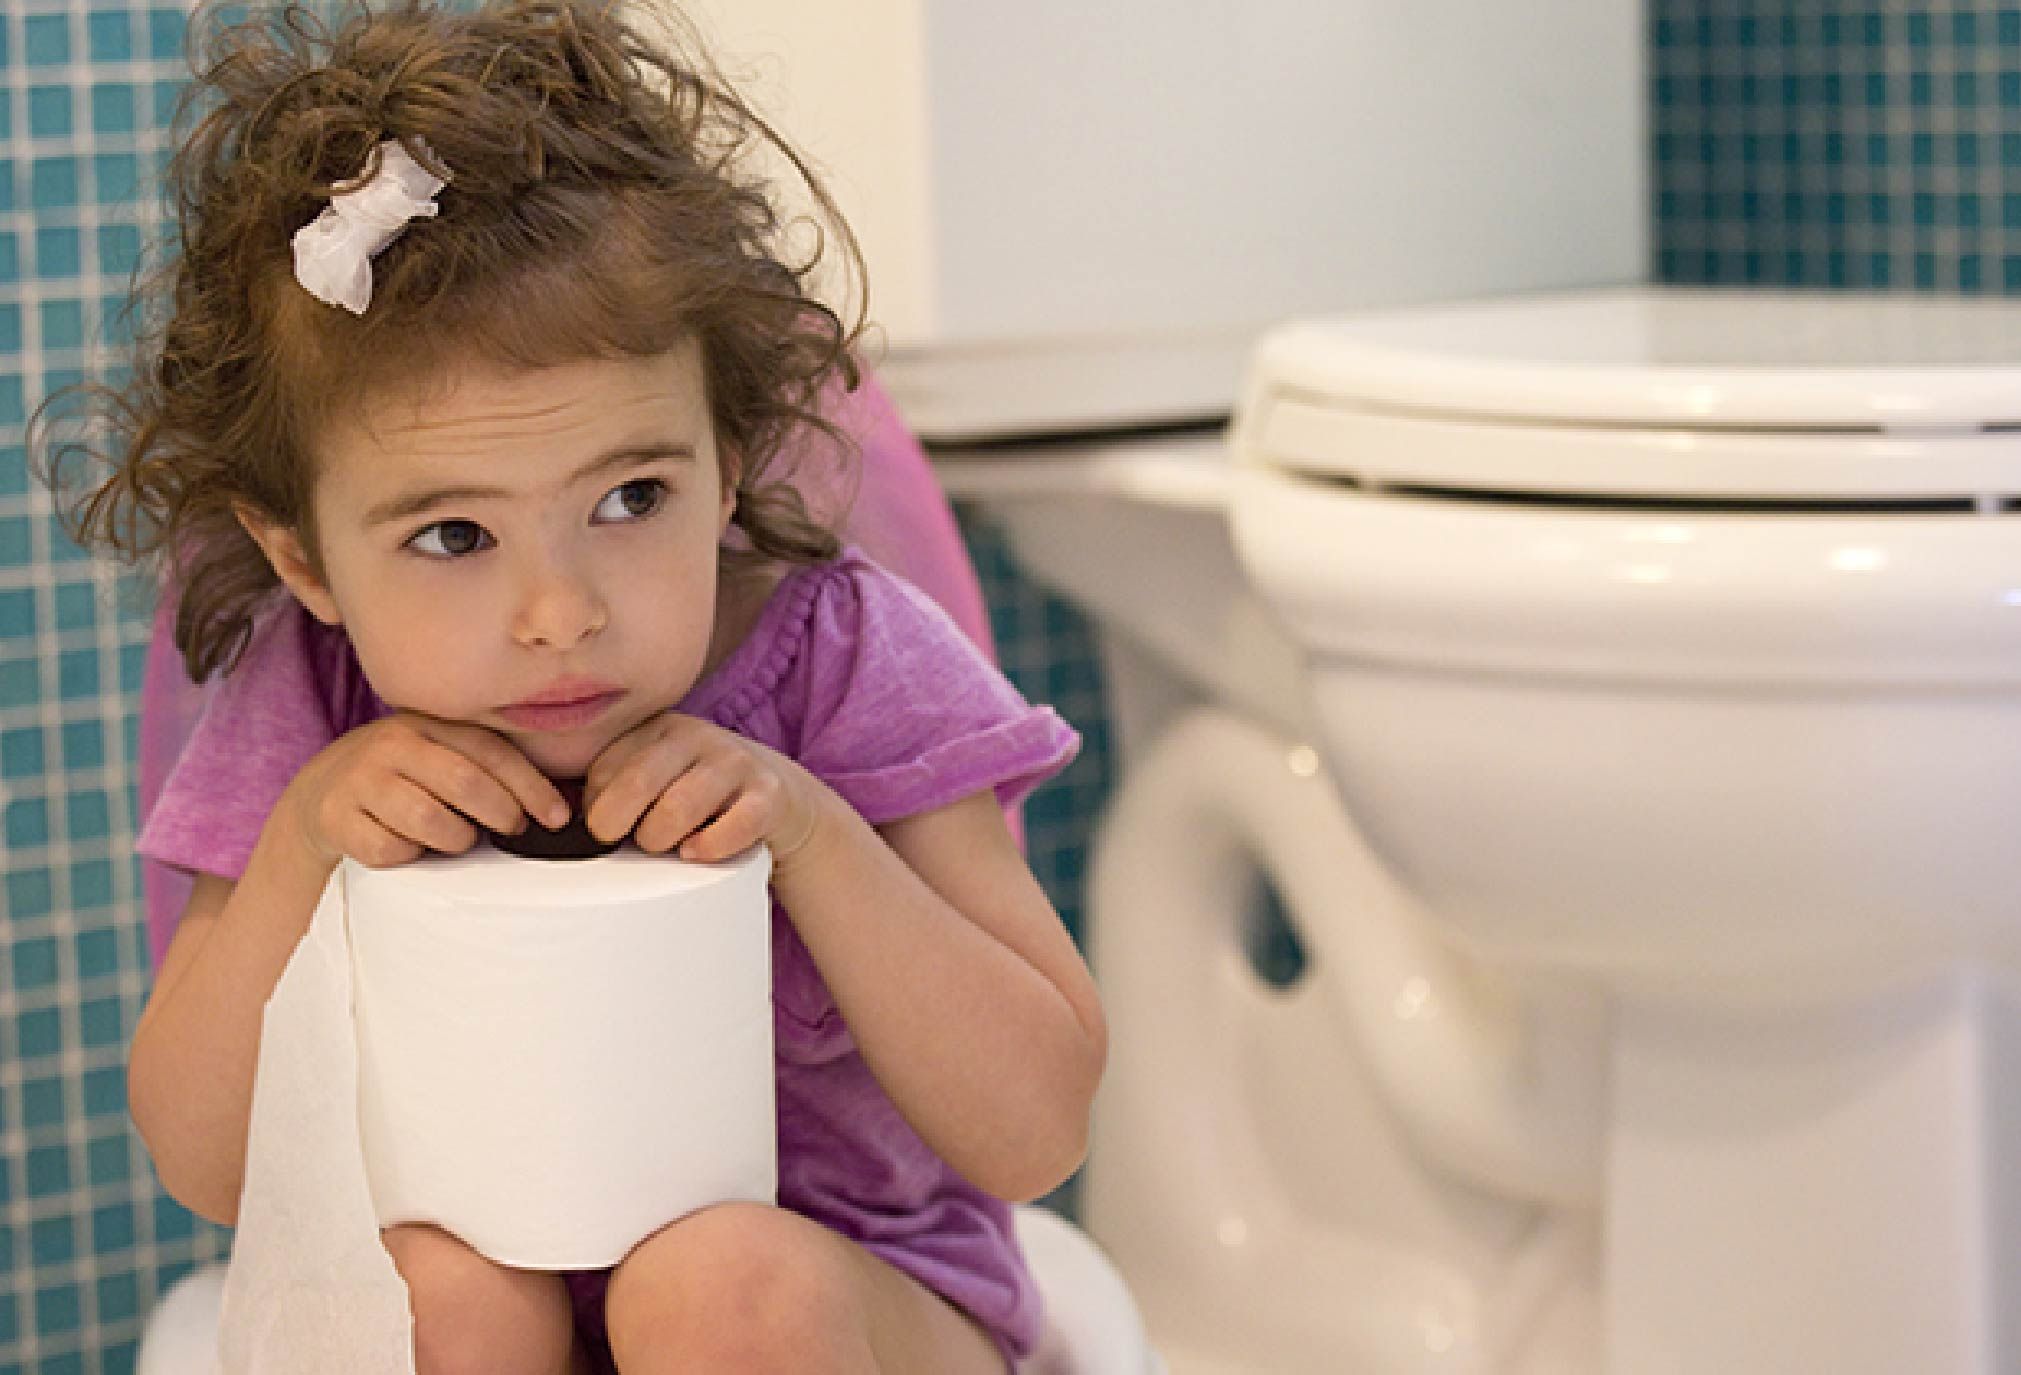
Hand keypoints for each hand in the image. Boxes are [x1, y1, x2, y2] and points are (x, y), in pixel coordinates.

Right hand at [281, 712, 570, 868]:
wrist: (322, 793)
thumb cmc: (405, 780)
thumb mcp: (442, 758)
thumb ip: (488, 769)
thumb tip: (557, 808)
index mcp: (429, 725)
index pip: (491, 752)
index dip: (531, 787)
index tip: (558, 818)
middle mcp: (392, 744)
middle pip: (463, 782)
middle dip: (501, 813)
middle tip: (512, 831)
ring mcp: (360, 780)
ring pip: (428, 819)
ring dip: (455, 839)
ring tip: (457, 839)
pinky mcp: (334, 817)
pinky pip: (388, 849)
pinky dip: (408, 856)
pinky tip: (410, 848)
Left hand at [582, 712, 820, 864]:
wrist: (778, 795)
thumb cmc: (698, 794)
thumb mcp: (657, 776)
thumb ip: (614, 787)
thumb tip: (562, 820)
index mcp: (658, 728)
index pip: (604, 769)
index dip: (595, 809)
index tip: (603, 828)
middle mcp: (695, 736)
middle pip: (637, 783)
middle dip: (617, 825)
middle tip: (622, 842)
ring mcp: (734, 762)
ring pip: (679, 808)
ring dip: (661, 839)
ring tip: (665, 846)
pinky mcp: (768, 794)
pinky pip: (733, 826)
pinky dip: (708, 847)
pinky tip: (696, 852)